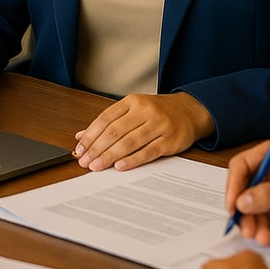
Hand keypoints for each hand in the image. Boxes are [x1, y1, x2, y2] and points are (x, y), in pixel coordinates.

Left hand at [73, 91, 213, 170]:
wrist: (189, 111)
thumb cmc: (157, 112)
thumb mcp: (133, 109)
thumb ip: (109, 122)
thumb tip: (81, 136)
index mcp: (133, 101)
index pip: (106, 118)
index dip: (91, 134)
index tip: (79, 149)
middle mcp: (144, 111)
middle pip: (115, 131)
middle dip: (97, 148)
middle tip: (84, 161)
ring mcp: (158, 125)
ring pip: (129, 142)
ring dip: (110, 156)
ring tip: (96, 166)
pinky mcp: (169, 140)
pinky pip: (147, 152)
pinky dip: (132, 160)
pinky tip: (119, 166)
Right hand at [225, 142, 269, 246]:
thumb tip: (244, 200)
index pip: (243, 164)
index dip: (234, 183)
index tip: (233, 204)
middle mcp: (269, 172)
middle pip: (241, 186)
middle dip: (241, 207)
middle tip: (244, 225)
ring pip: (246, 206)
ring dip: (248, 222)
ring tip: (258, 235)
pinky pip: (255, 219)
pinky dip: (257, 230)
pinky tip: (265, 237)